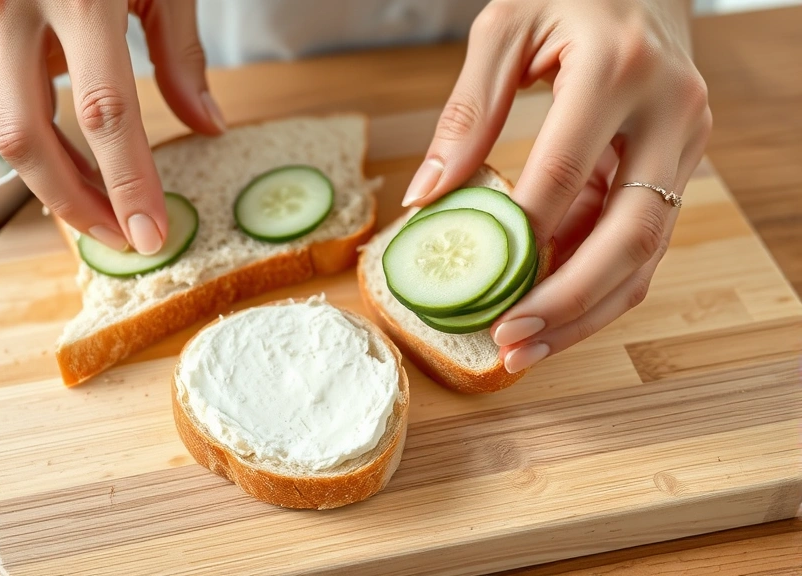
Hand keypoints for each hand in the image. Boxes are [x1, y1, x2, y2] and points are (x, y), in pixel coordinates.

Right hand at [0, 0, 224, 253]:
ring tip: (107, 210)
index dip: (127, 182)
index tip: (150, 237)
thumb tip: (208, 127)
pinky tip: (77, 162)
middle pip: (28, 139)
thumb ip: (181, 54)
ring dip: (56, 181)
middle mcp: (10, 7)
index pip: (103, 113)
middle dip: (77, 203)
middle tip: (124, 239)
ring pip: (5, 131)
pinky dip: (40, 141)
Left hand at [403, 0, 710, 372]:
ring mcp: (685, 144)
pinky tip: (550, 316)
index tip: (476, 285)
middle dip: (567, 301)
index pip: (564, 173)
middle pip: (629, 234)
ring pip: (645, 253)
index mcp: (619, 70)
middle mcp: (670, 113)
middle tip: (509, 340)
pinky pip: (641, 242)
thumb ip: (466, 114)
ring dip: (586, 311)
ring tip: (525, 349)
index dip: (519, 238)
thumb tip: (427, 198)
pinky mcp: (677, 168)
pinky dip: (596, 286)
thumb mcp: (504, 30)